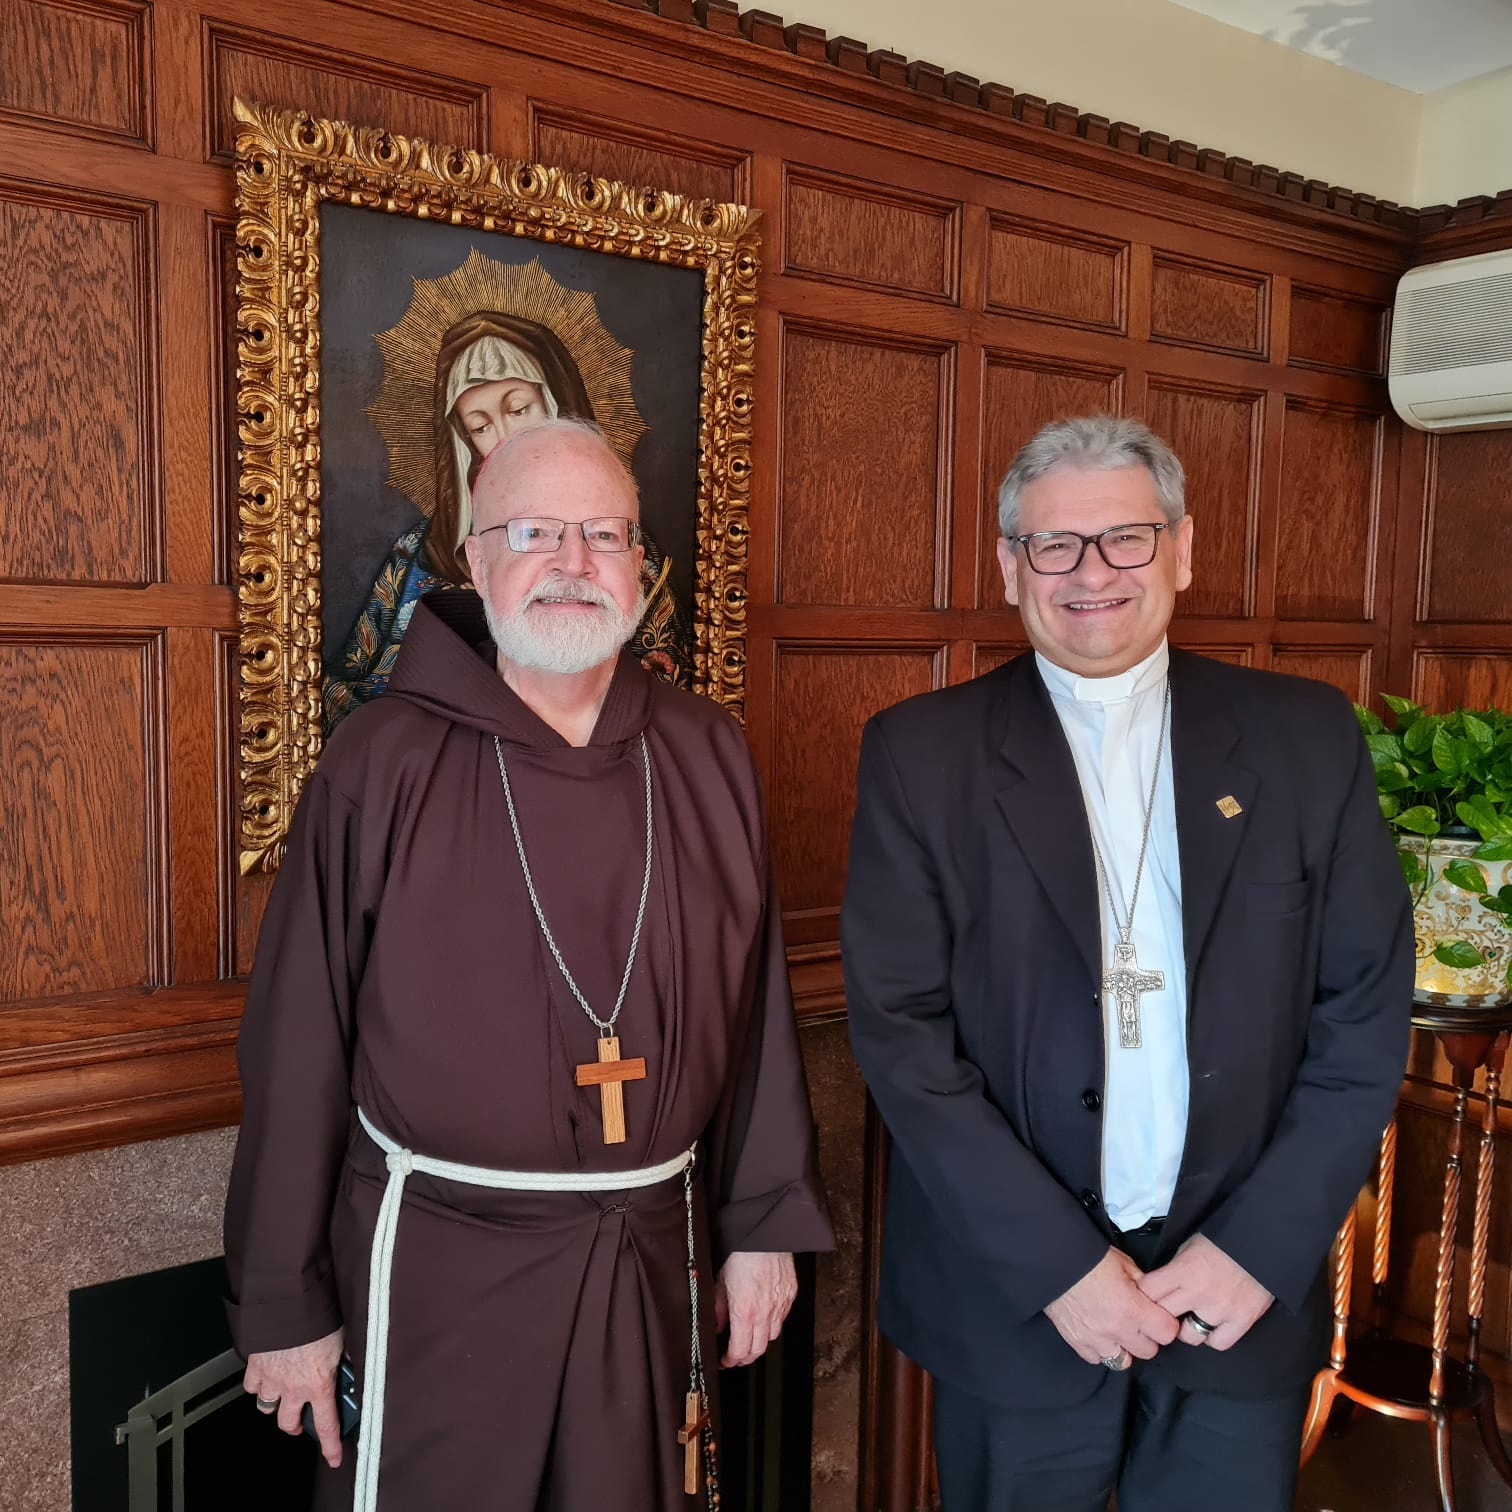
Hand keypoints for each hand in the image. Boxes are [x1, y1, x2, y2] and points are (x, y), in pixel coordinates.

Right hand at [243, 1328, 344, 1467]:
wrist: (289, 1304)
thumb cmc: (319, 1319)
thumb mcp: (342, 1339)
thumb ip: (345, 1357)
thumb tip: (354, 1361)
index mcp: (319, 1384)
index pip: (327, 1424)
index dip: (330, 1446)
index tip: (334, 1458)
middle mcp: (293, 1387)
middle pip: (288, 1422)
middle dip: (294, 1426)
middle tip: (300, 1422)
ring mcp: (271, 1378)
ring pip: (266, 1407)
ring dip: (274, 1405)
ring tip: (281, 1400)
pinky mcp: (256, 1365)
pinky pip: (252, 1385)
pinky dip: (257, 1384)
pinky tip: (264, 1377)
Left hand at [715, 1252, 796, 1367]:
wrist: (764, 1233)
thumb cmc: (741, 1252)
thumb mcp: (720, 1281)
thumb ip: (718, 1308)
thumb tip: (718, 1325)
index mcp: (745, 1310)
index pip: (740, 1350)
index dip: (730, 1361)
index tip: (725, 1361)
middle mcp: (765, 1311)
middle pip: (758, 1350)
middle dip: (745, 1358)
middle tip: (736, 1356)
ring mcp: (781, 1304)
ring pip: (772, 1336)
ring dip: (760, 1342)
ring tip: (750, 1338)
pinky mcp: (791, 1294)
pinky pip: (783, 1318)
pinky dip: (773, 1324)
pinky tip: (765, 1318)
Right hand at [1044, 1248, 1180, 1366]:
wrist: (1054, 1261)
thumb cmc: (1089, 1258)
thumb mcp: (1125, 1263)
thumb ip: (1143, 1284)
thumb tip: (1153, 1296)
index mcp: (1132, 1309)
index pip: (1167, 1333)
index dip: (1166, 1323)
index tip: (1161, 1316)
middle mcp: (1116, 1330)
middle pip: (1149, 1351)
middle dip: (1148, 1336)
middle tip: (1139, 1321)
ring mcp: (1095, 1340)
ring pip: (1124, 1361)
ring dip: (1124, 1347)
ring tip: (1118, 1330)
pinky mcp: (1077, 1342)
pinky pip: (1097, 1358)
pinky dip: (1101, 1349)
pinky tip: (1099, 1333)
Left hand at [1138, 1234, 1273, 1350]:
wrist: (1262, 1244)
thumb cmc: (1222, 1242)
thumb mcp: (1189, 1247)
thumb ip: (1172, 1269)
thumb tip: (1155, 1287)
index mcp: (1183, 1270)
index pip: (1148, 1292)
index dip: (1142, 1296)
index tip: (1143, 1298)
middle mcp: (1199, 1293)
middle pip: (1163, 1316)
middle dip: (1160, 1314)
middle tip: (1164, 1312)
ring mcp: (1221, 1310)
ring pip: (1189, 1336)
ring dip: (1186, 1329)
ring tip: (1191, 1318)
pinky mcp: (1242, 1321)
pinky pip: (1218, 1343)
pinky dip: (1213, 1337)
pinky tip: (1213, 1325)